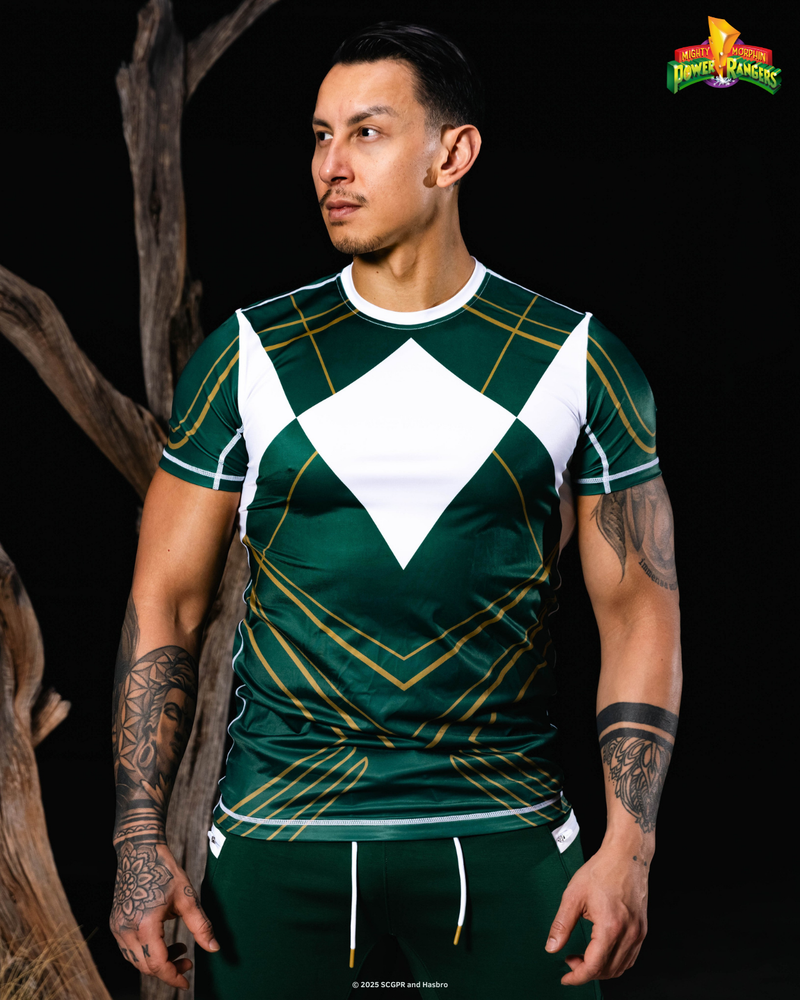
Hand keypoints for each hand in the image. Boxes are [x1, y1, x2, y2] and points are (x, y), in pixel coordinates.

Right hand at [110, 839, 219, 989]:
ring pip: (135, 960)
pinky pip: (129, 949)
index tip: (187, 982)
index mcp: (145, 924)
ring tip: (179, 949)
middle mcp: (126, 929)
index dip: (173, 977)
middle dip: (167, 970)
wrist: (139, 850)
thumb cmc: (164, 870)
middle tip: (188, 960)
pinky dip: (146, 952)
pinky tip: (162, 942)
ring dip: (156, 962)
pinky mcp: (115, 923)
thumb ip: (201, 926)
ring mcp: (117, 927)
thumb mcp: (187, 897)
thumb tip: (214, 949)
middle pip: (145, 966)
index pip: (157, 964)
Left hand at [545, 843, 648, 984]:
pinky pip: (630, 957)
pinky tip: (601, 951)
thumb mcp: (573, 895)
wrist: (627, 854)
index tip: (565, 977)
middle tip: (570, 959)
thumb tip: (552, 948)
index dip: (577, 976)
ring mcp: (639, 933)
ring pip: (620, 967)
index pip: (594, 966)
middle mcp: (629, 934)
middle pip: (607, 970)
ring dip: (601, 969)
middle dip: (586, 972)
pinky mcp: (642, 929)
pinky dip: (615, 962)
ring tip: (583, 956)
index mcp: (610, 926)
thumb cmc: (601, 870)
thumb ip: (561, 925)